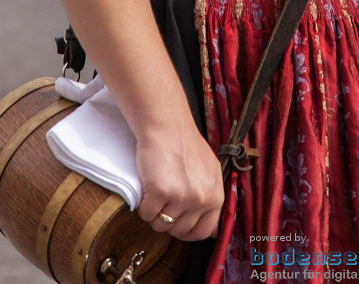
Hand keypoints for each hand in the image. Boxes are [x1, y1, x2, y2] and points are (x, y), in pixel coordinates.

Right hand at [136, 121, 224, 241]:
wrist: (167, 125)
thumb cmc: (186, 146)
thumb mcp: (210, 172)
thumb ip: (211, 199)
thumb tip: (214, 233)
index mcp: (215, 195)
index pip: (204, 232)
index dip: (188, 232)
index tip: (178, 225)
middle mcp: (201, 198)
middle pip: (179, 230)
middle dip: (168, 219)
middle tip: (165, 197)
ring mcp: (182, 196)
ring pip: (161, 224)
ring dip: (155, 212)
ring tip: (158, 188)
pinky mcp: (160, 192)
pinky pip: (146, 214)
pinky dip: (143, 205)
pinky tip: (148, 186)